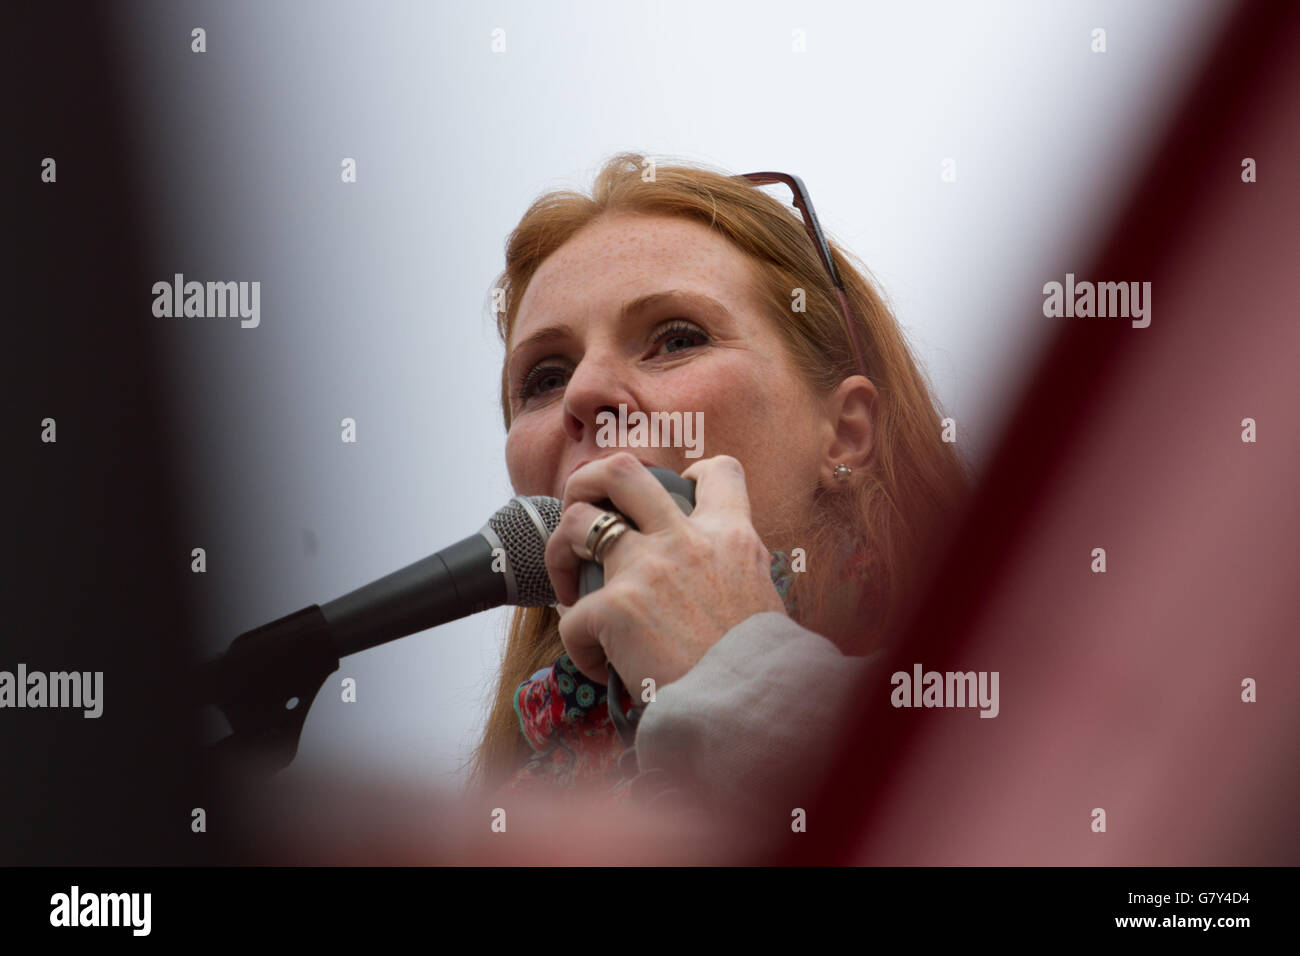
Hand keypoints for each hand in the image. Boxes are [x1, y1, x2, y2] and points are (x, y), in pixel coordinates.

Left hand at [545, 452, 786, 690]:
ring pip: (575, 522)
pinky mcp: (614, 607)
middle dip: (586, 480)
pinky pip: (571, 618)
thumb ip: (732, 574)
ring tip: (569, 590)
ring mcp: (645, 568)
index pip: (717, 472)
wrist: (747, 706)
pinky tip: (602, 668)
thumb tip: (707, 588)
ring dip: (559, 553)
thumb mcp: (760, 597)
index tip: (679, 492)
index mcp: (729, 535)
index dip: (693, 473)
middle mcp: (685, 539)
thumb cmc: (756, 667)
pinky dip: (579, 645)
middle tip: (580, 509)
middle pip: (621, 469)